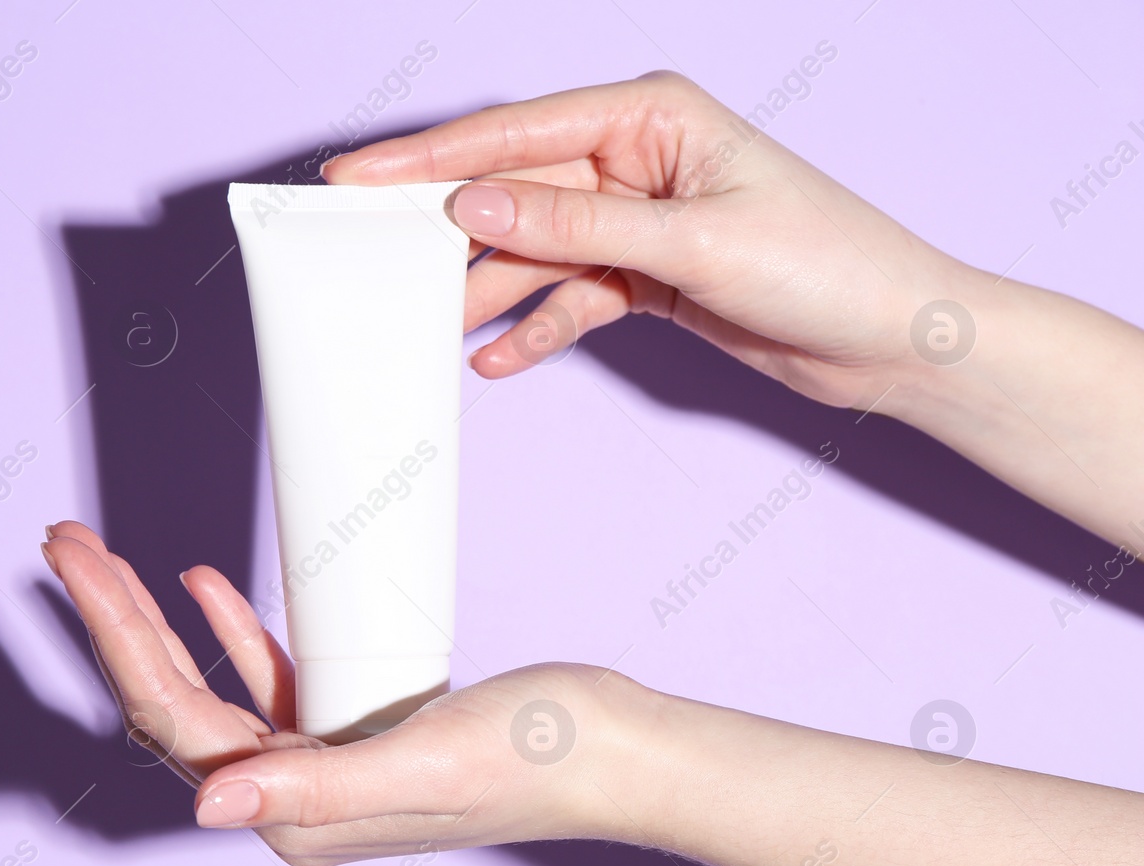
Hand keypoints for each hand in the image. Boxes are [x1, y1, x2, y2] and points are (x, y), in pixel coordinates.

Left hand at [42, 521, 656, 865]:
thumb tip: (205, 807)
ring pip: (209, 684)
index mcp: (294, 816)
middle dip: (114, 618)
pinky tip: (205, 586)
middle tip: (64, 540)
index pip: (174, 719)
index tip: (76, 559)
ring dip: (157, 620)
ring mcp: (322, 764)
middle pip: (175, 699)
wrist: (617, 750)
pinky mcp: (355, 729)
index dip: (115, 635)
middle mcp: (295, 799)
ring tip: (108, 556)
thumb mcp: (421, 763)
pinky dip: (232, 632)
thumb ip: (312, 787)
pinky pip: (268, 680)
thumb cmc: (537, 756)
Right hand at [326, 72, 968, 408]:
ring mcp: (636, 221)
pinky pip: (569, 298)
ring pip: (533, 252)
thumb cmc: (824, 264)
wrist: (893, 340)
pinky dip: (536, 328)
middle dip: (444, 229)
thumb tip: (474, 206)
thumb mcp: (689, 244)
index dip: (429, 159)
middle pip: (512, 192)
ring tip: (423, 329)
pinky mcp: (644, 276)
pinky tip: (496, 362)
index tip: (358, 179)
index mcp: (648, 118)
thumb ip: (574, 226)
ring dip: (484, 293)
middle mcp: (634, 161)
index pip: (516, 133)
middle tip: (366, 255)